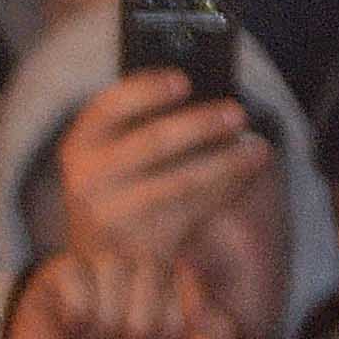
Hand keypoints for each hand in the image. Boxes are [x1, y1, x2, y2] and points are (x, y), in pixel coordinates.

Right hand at [8, 251, 238, 338]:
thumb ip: (221, 334)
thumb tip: (201, 293)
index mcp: (162, 305)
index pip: (183, 273)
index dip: (175, 315)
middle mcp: (128, 290)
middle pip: (151, 264)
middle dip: (143, 315)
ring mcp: (92, 283)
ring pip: (114, 263)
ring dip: (109, 314)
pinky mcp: (54, 282)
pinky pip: (77, 268)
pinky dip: (78, 305)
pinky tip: (73, 329)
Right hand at [56, 67, 270, 271]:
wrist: (99, 257)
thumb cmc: (117, 184)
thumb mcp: (111, 151)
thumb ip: (142, 122)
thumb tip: (206, 98)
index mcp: (80, 144)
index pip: (110, 107)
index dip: (147, 91)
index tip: (184, 81)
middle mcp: (89, 179)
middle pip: (152, 143)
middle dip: (200, 125)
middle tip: (237, 113)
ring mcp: (114, 216)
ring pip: (181, 182)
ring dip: (226, 163)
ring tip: (258, 148)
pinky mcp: (142, 244)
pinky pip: (193, 210)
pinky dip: (224, 189)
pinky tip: (245, 174)